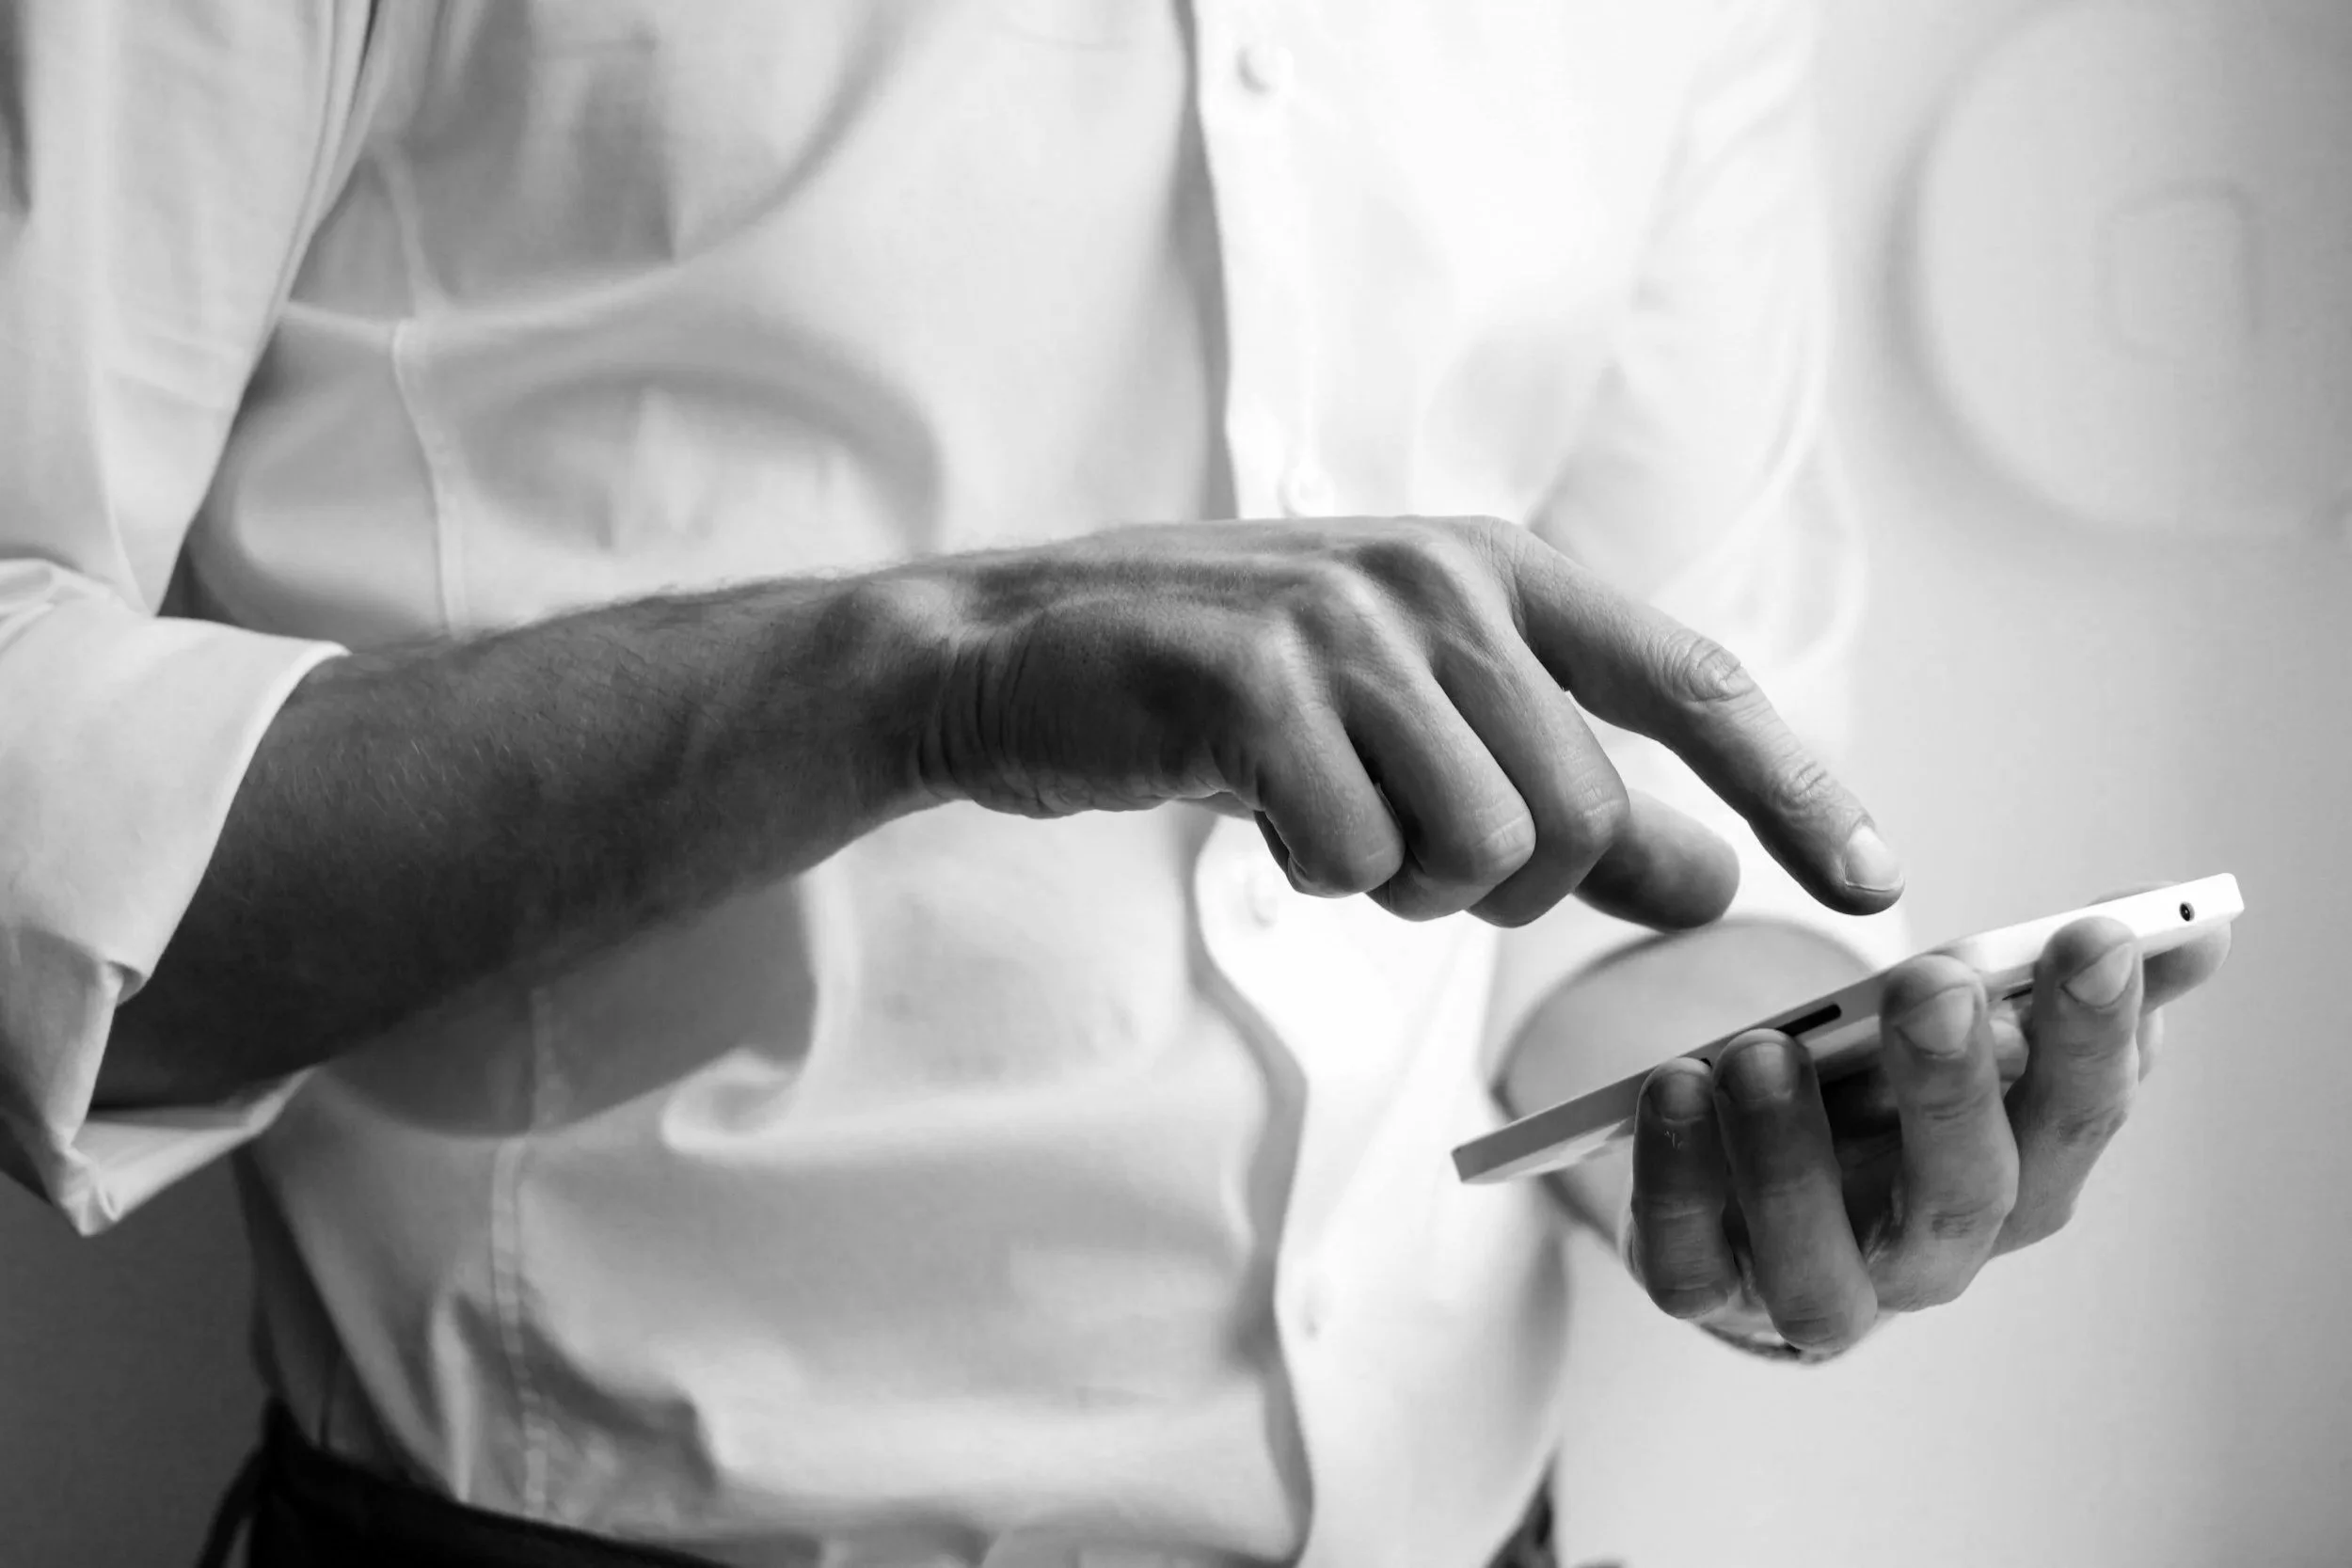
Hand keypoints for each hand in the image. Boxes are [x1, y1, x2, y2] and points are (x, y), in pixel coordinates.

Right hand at [913, 517, 1902, 929]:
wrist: (1022, 652)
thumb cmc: (1233, 692)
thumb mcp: (1417, 723)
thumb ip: (1569, 794)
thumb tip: (1714, 876)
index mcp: (1499, 570)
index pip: (1695, 685)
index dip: (1797, 788)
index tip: (1877, 884)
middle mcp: (1440, 580)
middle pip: (1577, 815)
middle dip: (1502, 883)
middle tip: (1402, 849)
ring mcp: (1345, 624)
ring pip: (1476, 847)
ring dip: (1402, 882)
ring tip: (1326, 816)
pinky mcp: (1253, 683)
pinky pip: (1355, 860)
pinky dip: (1316, 875)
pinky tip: (1258, 810)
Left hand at [1622, 899, 2232, 1355]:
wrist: (1759, 1187)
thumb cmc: (1885, 1101)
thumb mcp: (1976, 1032)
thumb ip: (2065, 981)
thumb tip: (2197, 929)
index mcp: (2018, 1177)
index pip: (2078, 1117)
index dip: (2093, 1035)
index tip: (2091, 934)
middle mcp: (1929, 1254)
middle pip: (1963, 1197)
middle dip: (1953, 1089)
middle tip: (1933, 986)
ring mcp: (1814, 1284)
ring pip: (1819, 1265)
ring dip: (1792, 1157)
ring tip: (1762, 1051)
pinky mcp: (1705, 1286)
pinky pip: (1687, 1262)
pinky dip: (1677, 1181)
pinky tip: (1673, 1088)